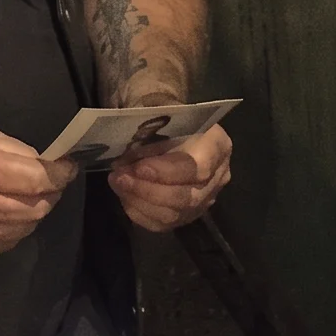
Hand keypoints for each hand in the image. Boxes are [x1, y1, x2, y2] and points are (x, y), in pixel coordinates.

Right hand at [0, 125, 73, 260]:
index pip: (37, 178)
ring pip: (26, 227)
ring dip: (33, 211)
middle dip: (49, 193)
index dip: (59, 174)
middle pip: (37, 207)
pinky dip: (15, 227)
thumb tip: (45, 164)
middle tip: (46, 182)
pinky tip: (4, 213)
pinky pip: (7, 242)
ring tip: (23, 196)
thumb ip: (12, 149)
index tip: (67, 168)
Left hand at [108, 123, 231, 232]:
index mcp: (217, 145)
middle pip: (187, 197)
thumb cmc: (164, 113)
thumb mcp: (159, 110)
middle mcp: (218, 176)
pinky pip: (163, 224)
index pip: (198, 167)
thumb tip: (128, 156)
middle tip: (119, 176)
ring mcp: (204, 199)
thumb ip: (149, 132)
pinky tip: (125, 195)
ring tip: (117, 182)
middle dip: (148, 190)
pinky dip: (139, 212)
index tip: (138, 167)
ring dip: (139, 201)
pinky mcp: (187, 214)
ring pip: (174, 214)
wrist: (168, 124)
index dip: (167, 172)